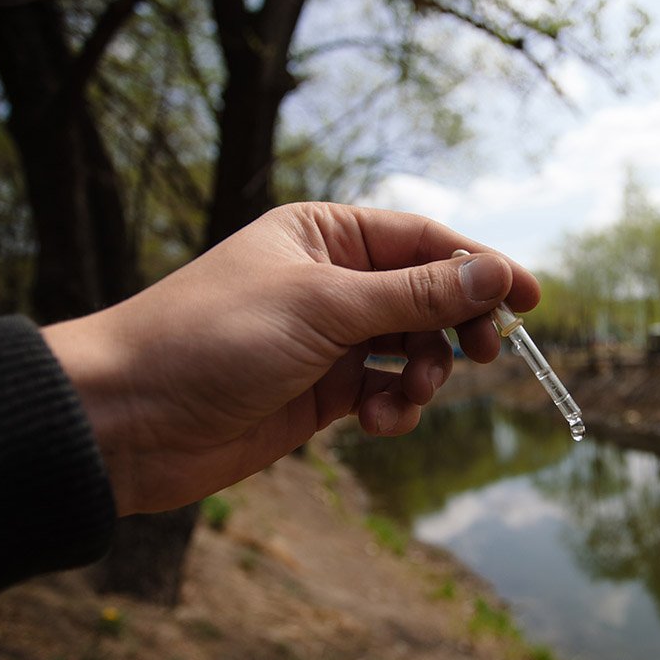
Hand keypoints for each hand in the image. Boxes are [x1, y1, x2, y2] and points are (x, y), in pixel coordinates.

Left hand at [42, 202, 538, 516]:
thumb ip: (417, 294)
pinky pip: (383, 393)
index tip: (531, 300)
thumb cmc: (213, 339)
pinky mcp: (319, 394)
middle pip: (427, 296)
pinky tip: (380, 424)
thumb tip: (497, 270)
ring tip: (408, 398)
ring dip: (424, 375)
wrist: (128, 419)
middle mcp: (330, 282)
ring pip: (410, 350)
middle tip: (484, 354)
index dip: (482, 266)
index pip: (425, 241)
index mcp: (325, 235)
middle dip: (457, 326)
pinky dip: (394, 409)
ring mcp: (326, 340)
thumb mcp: (325, 308)